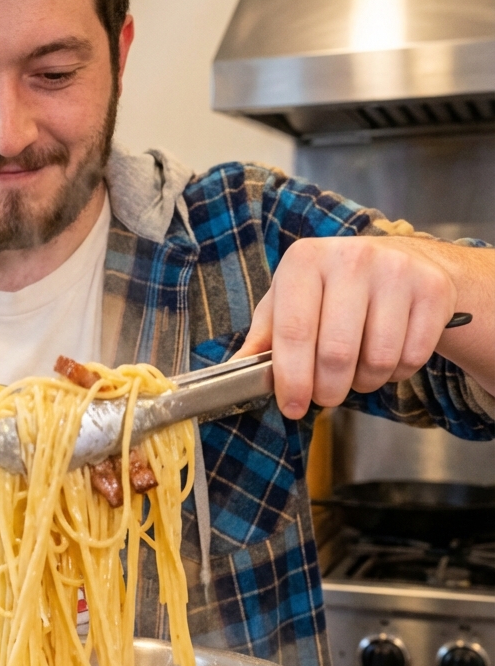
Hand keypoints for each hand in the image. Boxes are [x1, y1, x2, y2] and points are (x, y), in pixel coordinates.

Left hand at [238, 235, 457, 418]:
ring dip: (363, 383)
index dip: (292, 379)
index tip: (292, 407)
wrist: (403, 262)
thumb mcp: (290, 300)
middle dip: (328, 390)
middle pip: (336, 354)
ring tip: (355, 371)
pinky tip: (386, 357)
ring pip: (377, 361)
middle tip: (326, 395)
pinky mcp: (432, 290)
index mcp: (305, 259)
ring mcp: (396, 271)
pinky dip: (395, 374)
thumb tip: (234, 372)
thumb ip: (264, 336)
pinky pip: (410, 359)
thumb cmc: (332, 288)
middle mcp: (351, 258)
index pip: (294, 332)